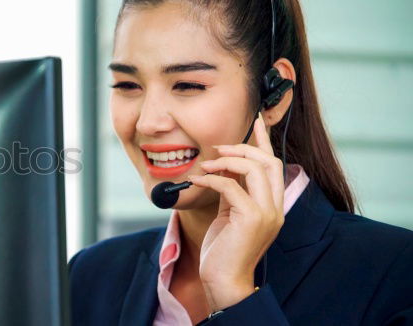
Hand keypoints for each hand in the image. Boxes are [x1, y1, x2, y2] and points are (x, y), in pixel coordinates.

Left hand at [188, 114, 284, 311]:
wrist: (223, 280)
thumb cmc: (223, 250)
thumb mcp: (229, 214)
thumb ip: (233, 192)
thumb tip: (224, 168)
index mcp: (273, 204)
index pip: (273, 164)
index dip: (264, 140)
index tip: (256, 120)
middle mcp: (276, 207)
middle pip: (268, 162)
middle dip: (243, 148)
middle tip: (218, 147)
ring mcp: (267, 213)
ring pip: (256, 169)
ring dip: (228, 161)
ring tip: (206, 164)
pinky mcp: (252, 219)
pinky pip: (232, 186)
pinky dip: (213, 178)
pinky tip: (197, 179)